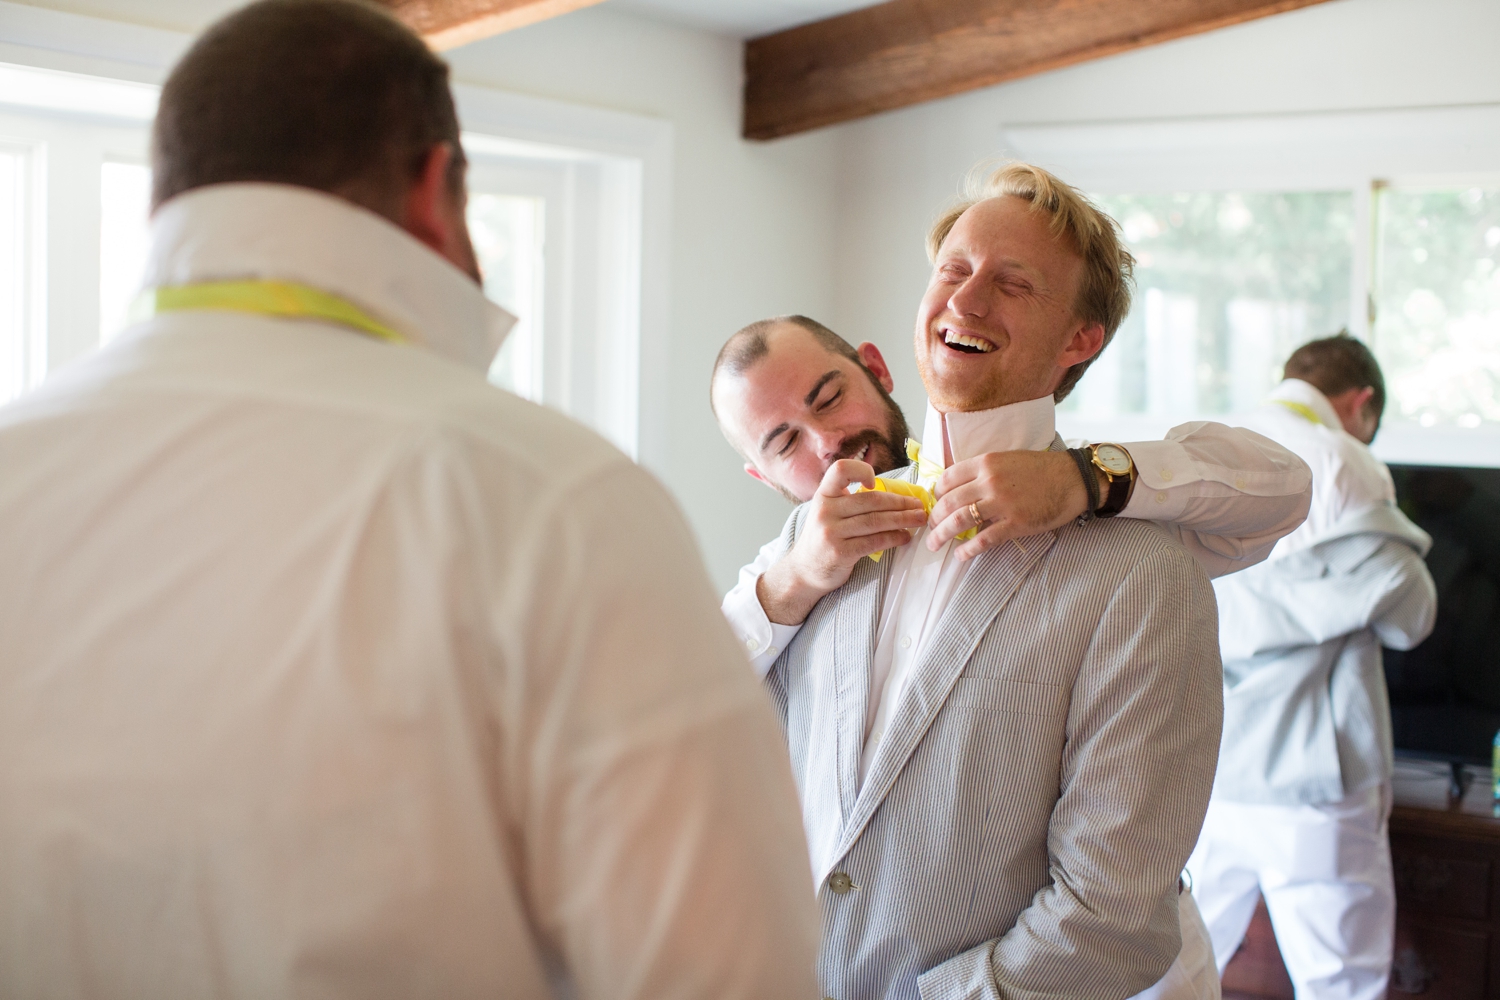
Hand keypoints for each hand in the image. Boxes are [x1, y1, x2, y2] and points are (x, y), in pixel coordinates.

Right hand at [757, 459, 927, 624]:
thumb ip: (850, 501)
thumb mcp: (828, 512)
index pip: (841, 469)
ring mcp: (831, 532)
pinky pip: (874, 541)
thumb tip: (894, 496)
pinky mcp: (840, 552)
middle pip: (871, 500)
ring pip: (876, 521)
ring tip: (919, 520)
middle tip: (919, 505)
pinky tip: (905, 537)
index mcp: (824, 495)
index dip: (861, 470)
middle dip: (901, 502)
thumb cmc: (823, 539)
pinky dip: (894, 538)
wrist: (804, 571)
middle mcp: (825, 510)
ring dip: (903, 520)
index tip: (875, 481)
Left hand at [927, 450, 1107, 561]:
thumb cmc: (1040, 469)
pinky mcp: (1015, 523)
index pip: (948, 478)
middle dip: (934, 518)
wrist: (1072, 479)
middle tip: (930, 527)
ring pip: (960, 521)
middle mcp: (989, 482)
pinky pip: (984, 539)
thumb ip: (983, 471)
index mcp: (986, 463)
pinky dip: (968, 549)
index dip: (936, 494)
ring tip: (934, 544)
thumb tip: (961, 488)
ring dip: (942, 535)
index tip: (934, 503)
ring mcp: (1002, 504)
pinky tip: (960, 555)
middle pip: (949, 502)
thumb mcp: (1007, 459)